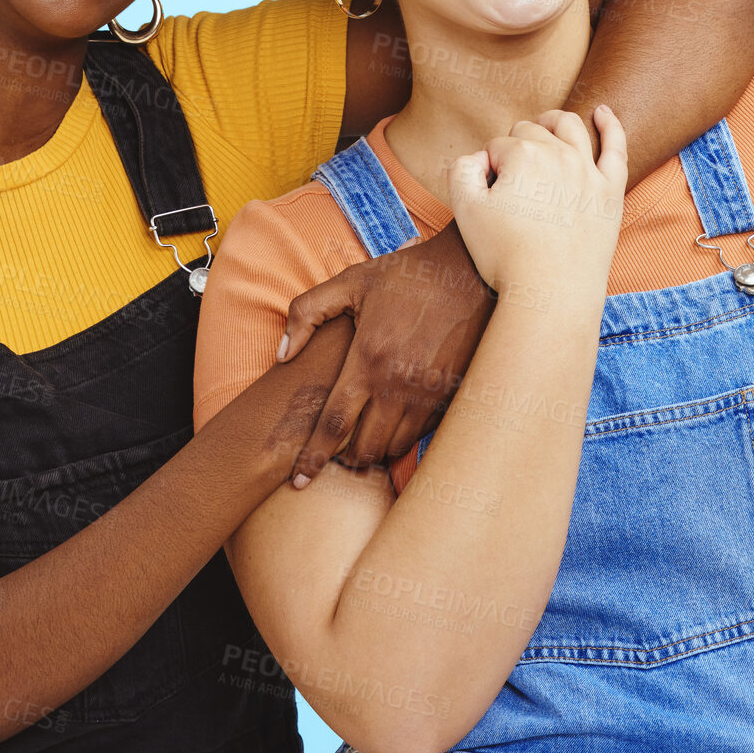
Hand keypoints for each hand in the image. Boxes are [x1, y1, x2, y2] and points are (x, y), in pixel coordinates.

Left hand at [276, 224, 494, 483]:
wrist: (471, 271)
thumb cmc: (408, 275)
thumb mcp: (351, 281)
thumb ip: (307, 312)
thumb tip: (283, 354)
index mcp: (368, 358)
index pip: (333, 424)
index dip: (313, 458)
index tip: (300, 481)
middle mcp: (398, 383)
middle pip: (365, 448)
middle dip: (346, 460)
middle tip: (336, 455)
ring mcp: (428, 392)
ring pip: (395, 447)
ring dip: (376, 451)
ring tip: (363, 442)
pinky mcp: (451, 393)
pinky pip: (422, 433)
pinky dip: (403, 436)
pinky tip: (393, 424)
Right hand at [448, 106, 626, 300]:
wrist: (552, 293)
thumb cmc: (506, 255)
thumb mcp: (465, 211)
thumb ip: (462, 169)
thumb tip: (481, 157)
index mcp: (523, 155)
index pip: (498, 145)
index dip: (488, 167)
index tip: (490, 195)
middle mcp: (559, 154)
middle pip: (531, 132)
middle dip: (516, 146)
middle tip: (510, 182)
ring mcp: (589, 171)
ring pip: (569, 127)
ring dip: (552, 122)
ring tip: (544, 128)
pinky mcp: (611, 191)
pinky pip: (616, 148)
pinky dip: (610, 125)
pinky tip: (602, 113)